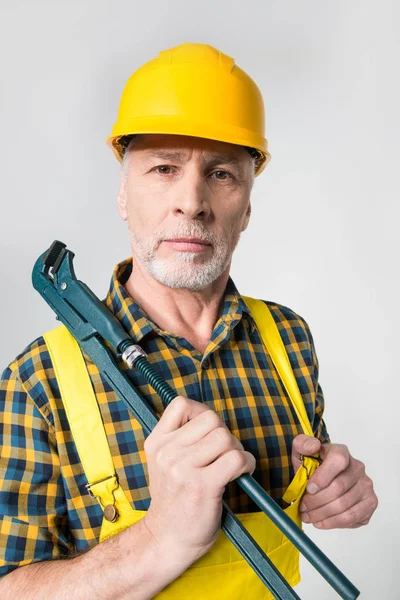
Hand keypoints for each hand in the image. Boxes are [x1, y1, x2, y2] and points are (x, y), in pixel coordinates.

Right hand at [142, 396, 255, 565]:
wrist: (166, 541)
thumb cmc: (173, 501)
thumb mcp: (164, 463)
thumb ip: (180, 439)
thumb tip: (213, 420)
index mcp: (156, 442)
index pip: (181, 404)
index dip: (201, 412)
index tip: (208, 431)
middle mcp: (167, 452)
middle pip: (211, 419)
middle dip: (225, 433)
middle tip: (224, 454)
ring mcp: (183, 469)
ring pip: (225, 437)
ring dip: (237, 450)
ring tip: (231, 466)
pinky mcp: (202, 486)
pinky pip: (236, 459)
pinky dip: (246, 464)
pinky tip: (240, 474)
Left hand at [291, 434, 377, 529]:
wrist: (322, 478)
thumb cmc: (312, 465)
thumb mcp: (301, 451)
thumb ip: (302, 444)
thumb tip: (313, 447)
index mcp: (342, 452)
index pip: (338, 461)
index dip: (322, 477)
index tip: (309, 488)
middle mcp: (358, 468)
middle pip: (338, 488)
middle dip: (316, 501)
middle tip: (303, 508)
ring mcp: (366, 486)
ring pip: (344, 505)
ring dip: (322, 514)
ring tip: (308, 516)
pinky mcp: (369, 503)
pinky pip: (352, 517)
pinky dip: (333, 523)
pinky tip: (320, 522)